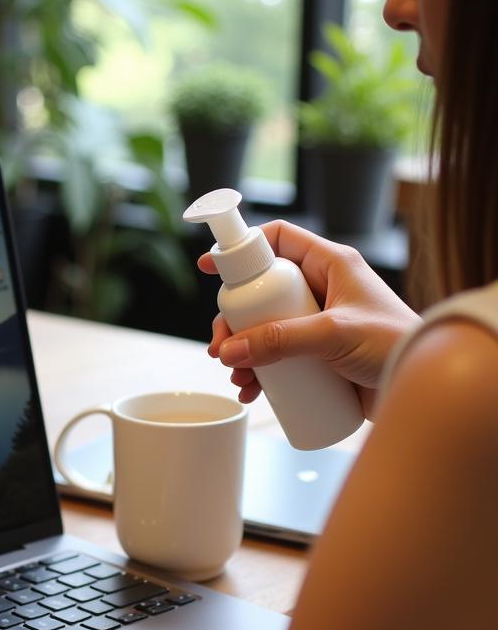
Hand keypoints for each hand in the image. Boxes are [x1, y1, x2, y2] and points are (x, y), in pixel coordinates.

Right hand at [202, 220, 420, 417]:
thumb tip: (231, 349)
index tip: (210, 267)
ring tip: (237, 375)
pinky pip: (277, 357)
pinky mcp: (317, 355)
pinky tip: (250, 389)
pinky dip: (259, 373)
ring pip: (264, 328)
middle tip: (221, 345)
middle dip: (235, 320)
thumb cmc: (395, 345)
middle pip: (261, 292)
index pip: (278, 240)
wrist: (419, 387)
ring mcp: (318, 323)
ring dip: (243, 352)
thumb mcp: (334, 334)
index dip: (242, 249)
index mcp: (330, 265)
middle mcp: (321, 290)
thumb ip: (281, 339)